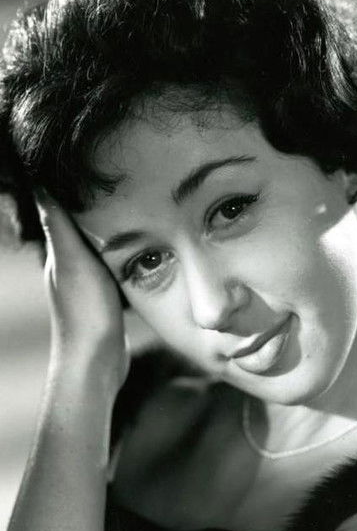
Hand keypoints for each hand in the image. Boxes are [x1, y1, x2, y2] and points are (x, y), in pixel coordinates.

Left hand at [35, 188, 129, 396]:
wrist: (96, 364)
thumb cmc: (84, 313)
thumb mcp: (73, 262)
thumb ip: (59, 226)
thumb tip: (40, 183)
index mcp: (59, 252)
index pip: (62, 211)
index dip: (73, 188)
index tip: (92, 166)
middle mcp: (70, 265)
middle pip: (82, 226)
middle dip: (97, 206)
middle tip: (123, 184)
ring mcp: (89, 282)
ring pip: (99, 246)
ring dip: (112, 229)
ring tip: (136, 209)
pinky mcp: (106, 296)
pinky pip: (114, 265)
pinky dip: (124, 252)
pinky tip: (142, 250)